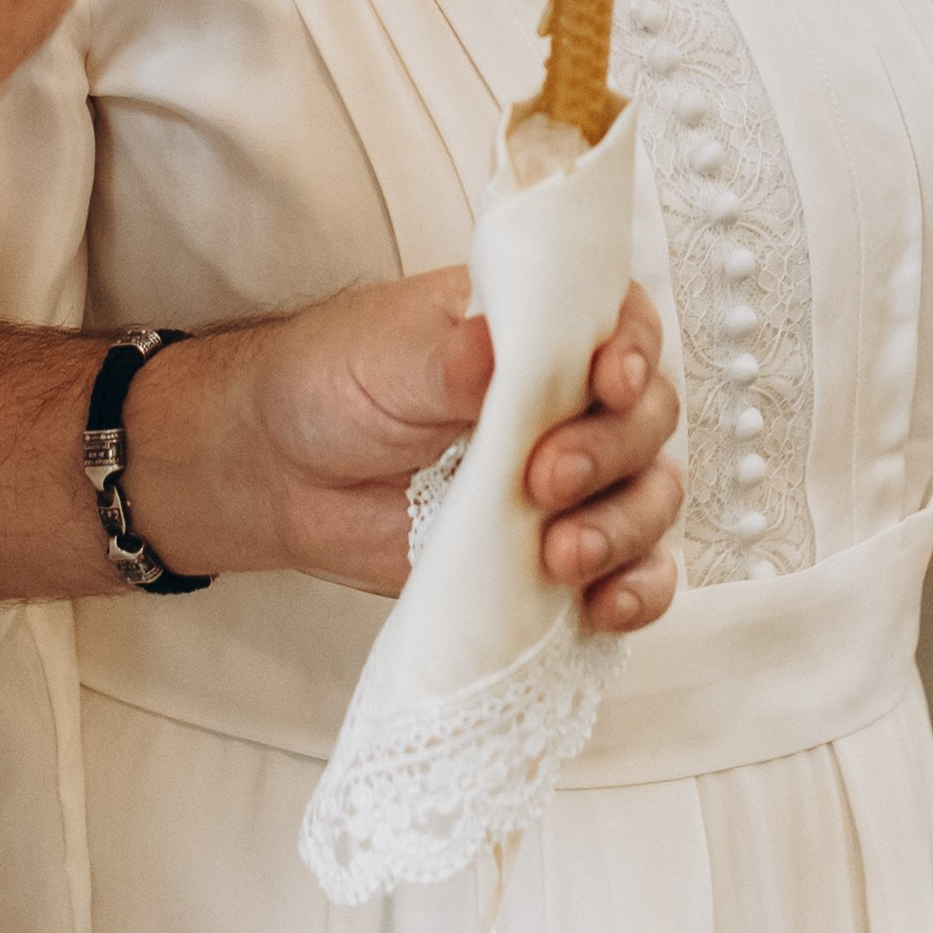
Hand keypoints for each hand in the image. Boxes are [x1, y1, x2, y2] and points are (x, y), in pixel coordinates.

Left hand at [119, 273, 682, 632]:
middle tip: (544, 478)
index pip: (626, 326)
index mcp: (541, 329)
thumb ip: (448, 358)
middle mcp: (573, 401)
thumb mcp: (384, 355)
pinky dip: (636, 592)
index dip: (635, 353)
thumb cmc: (335, 383)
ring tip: (560, 556)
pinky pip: (632, 574)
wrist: (281, 472)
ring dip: (624, 530)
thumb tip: (497, 351)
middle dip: (612, 452)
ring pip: (650, 499)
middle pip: (648, 420)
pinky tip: (603, 607)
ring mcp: (573, 482)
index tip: (607, 383)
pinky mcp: (557, 553)